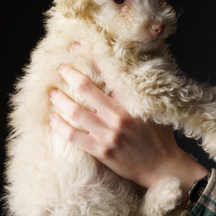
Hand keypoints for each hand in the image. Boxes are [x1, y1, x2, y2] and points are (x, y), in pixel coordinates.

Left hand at [49, 44, 207, 199]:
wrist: (163, 168)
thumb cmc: (160, 138)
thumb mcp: (153, 111)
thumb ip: (135, 96)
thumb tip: (119, 77)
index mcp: (132, 103)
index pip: (108, 72)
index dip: (91, 56)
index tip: (78, 47)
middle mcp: (118, 116)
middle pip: (86, 88)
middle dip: (70, 74)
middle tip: (61, 67)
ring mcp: (108, 135)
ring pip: (76, 112)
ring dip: (60, 100)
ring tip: (52, 93)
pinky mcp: (101, 151)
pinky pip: (74, 137)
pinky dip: (60, 127)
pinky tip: (53, 119)